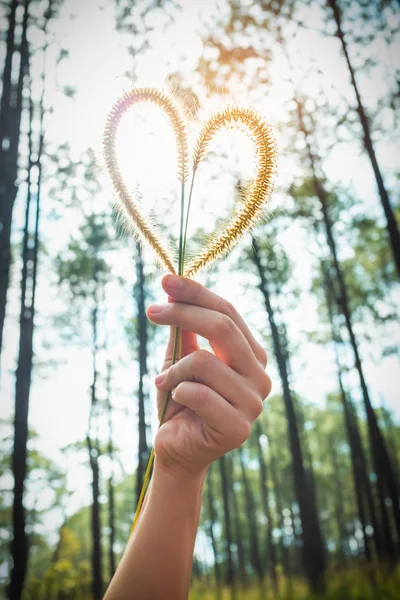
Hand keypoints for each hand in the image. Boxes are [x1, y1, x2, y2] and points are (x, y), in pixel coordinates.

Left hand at [146, 274, 270, 478]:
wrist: (176, 448)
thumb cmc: (180, 400)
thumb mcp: (180, 357)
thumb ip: (184, 329)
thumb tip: (173, 289)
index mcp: (251, 355)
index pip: (228, 312)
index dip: (197, 293)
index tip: (166, 281)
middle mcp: (260, 376)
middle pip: (223, 328)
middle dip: (183, 313)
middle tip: (151, 311)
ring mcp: (253, 403)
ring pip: (205, 362)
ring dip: (174, 369)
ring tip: (163, 382)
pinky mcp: (238, 428)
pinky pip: (199, 394)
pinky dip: (177, 391)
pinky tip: (174, 400)